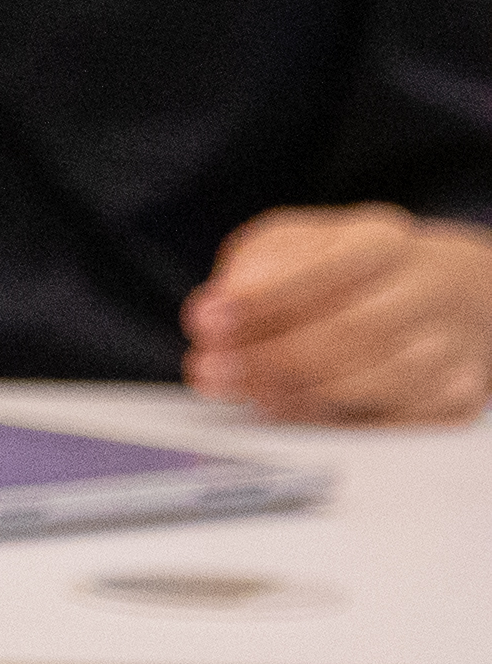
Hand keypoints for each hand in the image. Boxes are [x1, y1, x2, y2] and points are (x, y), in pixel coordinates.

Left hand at [186, 208, 491, 425]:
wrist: (451, 294)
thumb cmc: (355, 270)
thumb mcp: (302, 244)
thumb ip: (258, 264)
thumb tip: (221, 299)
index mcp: (384, 242)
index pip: (330, 266)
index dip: (263, 298)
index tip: (206, 320)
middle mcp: (428, 290)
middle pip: (353, 331)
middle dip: (270, 357)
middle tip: (208, 368)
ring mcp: (451, 347)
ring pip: (374, 381)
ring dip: (293, 392)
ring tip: (234, 388)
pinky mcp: (458, 398)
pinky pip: (391, 421)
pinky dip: (330, 420)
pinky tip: (284, 408)